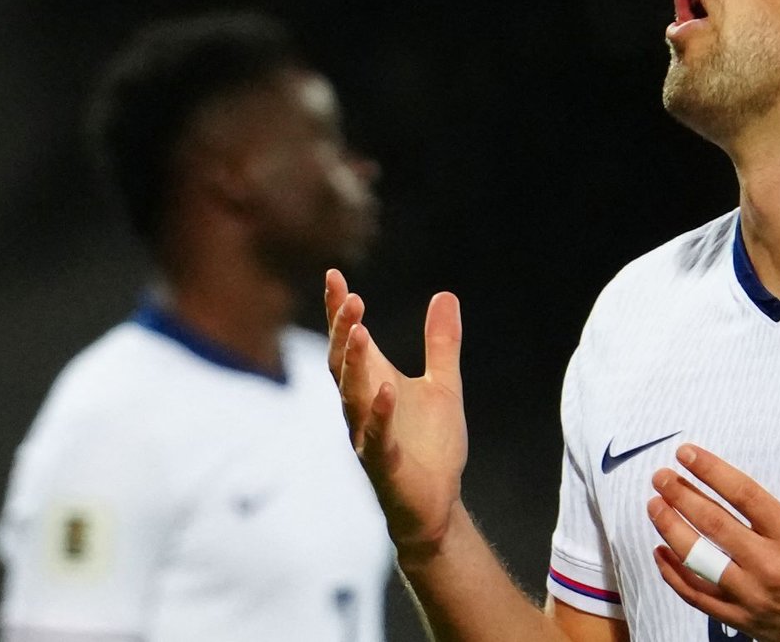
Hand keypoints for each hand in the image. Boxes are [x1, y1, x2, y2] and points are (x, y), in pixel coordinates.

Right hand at [325, 269, 467, 560]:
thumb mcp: (444, 385)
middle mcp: (362, 409)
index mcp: (373, 386)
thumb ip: (441, 343)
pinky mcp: (385, 466)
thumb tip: (444, 294)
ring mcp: (368, 437)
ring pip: (352, 398)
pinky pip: (377, 438)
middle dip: (343, 331)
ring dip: (354, 366)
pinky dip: (380, 415)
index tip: (335, 275)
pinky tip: (386, 390)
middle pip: (342, 365)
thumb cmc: (431, 446)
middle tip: (351, 298)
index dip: (339, 311)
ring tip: (358, 331)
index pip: (349, 343)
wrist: (437, 504)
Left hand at [647, 411, 779, 641]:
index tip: (685, 453)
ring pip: (700, 561)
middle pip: (715, 525)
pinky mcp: (742, 617)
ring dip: (672, 530)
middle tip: (660, 476)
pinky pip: (698, 596)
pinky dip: (674, 574)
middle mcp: (770, 565)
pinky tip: (660, 551)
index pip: (743, 494)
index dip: (711, 470)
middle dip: (681, 496)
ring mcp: (752, 594)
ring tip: (655, 506)